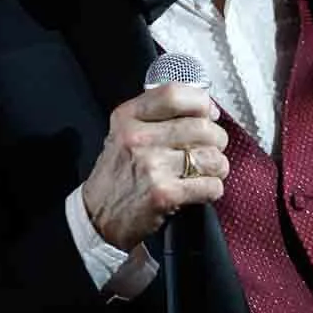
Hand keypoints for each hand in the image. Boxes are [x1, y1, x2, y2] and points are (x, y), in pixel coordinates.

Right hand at [81, 82, 228, 251]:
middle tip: (212, 149)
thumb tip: (209, 109)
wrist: (95, 219)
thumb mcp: (126, 131)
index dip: (201, 102)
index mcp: (128, 116)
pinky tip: (203, 190)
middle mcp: (138, 138)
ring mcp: (151, 166)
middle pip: (201, 126)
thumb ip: (160, 114)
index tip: (209, 114)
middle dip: (216, 139)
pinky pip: (209, 185)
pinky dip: (213, 189)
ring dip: (217, 166)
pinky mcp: (163, 195)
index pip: (175, 93)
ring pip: (210, 156)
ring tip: (209, 171)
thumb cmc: (118, 174)